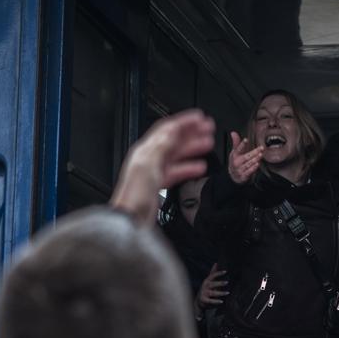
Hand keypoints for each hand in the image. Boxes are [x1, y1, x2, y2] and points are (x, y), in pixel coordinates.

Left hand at [110, 110, 214, 225]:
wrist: (130, 219)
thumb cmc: (134, 195)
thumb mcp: (148, 165)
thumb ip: (162, 147)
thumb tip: (172, 130)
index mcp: (145, 151)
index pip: (166, 129)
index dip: (184, 122)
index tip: (199, 118)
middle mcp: (149, 159)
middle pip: (173, 140)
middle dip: (191, 133)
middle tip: (207, 128)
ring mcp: (154, 172)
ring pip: (177, 155)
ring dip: (193, 148)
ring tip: (207, 144)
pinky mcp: (159, 185)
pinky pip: (177, 171)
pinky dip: (189, 168)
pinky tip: (199, 167)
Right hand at [195, 263, 227, 316]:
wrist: (198, 300)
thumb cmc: (206, 288)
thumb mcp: (208, 280)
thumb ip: (213, 272)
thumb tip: (216, 263)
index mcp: (207, 280)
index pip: (213, 275)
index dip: (219, 273)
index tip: (226, 271)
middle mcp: (205, 286)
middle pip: (212, 284)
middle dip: (220, 283)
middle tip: (227, 282)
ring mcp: (204, 293)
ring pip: (213, 293)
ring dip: (220, 293)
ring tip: (228, 293)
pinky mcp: (204, 300)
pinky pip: (210, 301)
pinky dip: (216, 301)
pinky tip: (222, 301)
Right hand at [228, 131, 263, 183]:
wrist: (233, 175)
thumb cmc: (235, 161)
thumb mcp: (234, 152)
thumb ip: (236, 142)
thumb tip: (233, 133)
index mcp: (235, 155)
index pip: (238, 149)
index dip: (242, 144)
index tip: (246, 140)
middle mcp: (237, 162)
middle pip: (246, 157)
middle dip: (254, 152)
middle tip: (261, 148)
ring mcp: (240, 169)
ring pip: (248, 164)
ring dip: (255, 159)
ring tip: (260, 155)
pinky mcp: (243, 176)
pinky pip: (249, 172)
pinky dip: (253, 168)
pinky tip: (257, 164)